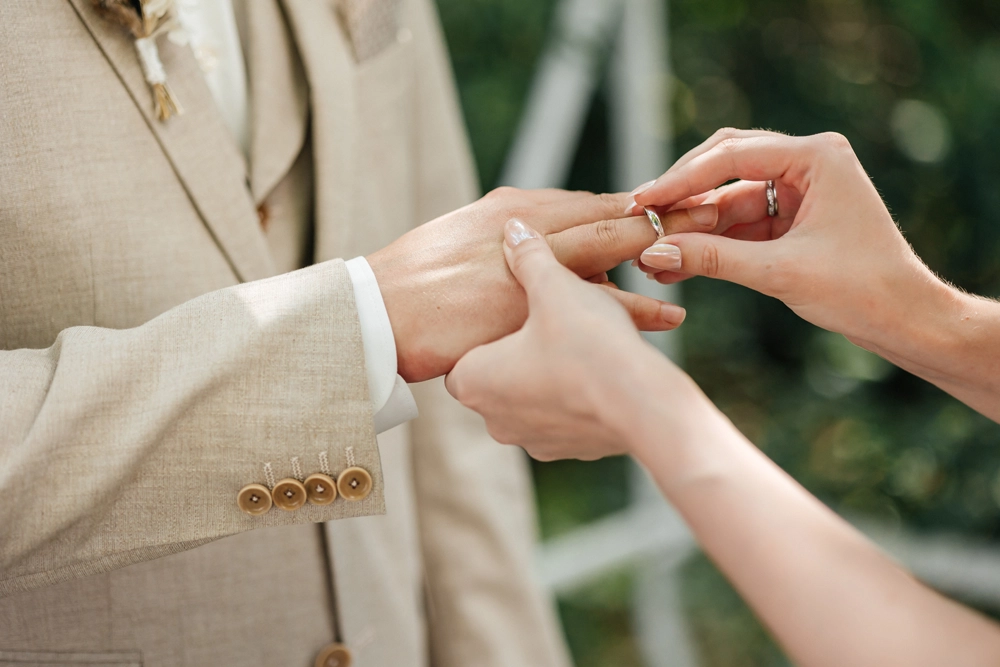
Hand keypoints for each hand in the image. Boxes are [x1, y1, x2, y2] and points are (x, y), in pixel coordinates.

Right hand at [370, 187, 712, 381]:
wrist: (377, 314)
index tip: (678, 200)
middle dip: (667, 213)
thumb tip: (538, 249)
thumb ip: (509, 241)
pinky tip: (669, 314)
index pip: (589, 202)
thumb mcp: (463, 242)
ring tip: (703, 252)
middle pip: (611, 217)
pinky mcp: (528, 307)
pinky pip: (595, 306)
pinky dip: (636, 307)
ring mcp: (529, 266)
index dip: (636, 204)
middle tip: (716, 208)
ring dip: (662, 251)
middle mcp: (527, 227)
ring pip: (611, 252)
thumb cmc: (413, 281)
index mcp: (513, 209)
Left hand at [445, 218, 702, 460]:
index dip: (490, 326)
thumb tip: (515, 229)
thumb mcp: (554, 287)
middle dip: (523, 349)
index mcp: (473, 382)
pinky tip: (604, 370)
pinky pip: (568, 416)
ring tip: (583, 343)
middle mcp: (495, 420)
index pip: (464, 349)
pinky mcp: (572, 451)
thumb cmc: (588, 343)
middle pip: (499, 373)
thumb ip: (529, 257)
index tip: (516, 310)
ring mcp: (534, 442)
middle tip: (552, 321)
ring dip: (553, 372)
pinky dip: (580, 395)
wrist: (642, 404)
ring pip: (535, 396)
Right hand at [629, 129, 959, 362]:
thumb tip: (653, 250)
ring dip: (691, 226)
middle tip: (641, 215)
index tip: (643, 201)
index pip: (732, 155)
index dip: (681, 179)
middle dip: (682, 195)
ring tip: (651, 253)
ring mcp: (798, 190)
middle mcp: (807, 163)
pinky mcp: (790, 218)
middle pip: (724, 165)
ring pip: (726, 198)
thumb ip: (713, 258)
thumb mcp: (779, 272)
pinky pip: (739, 223)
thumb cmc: (861, 290)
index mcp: (817, 157)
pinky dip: (710, 242)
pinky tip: (675, 263)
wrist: (906, 321)